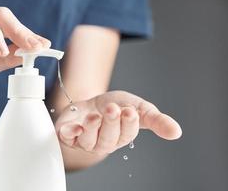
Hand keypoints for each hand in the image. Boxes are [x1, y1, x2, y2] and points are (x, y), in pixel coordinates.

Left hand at [55, 91, 181, 153]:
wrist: (93, 101)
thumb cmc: (116, 106)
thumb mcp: (139, 108)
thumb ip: (156, 120)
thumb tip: (176, 132)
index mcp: (122, 136)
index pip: (126, 134)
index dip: (128, 124)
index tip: (130, 111)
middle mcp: (103, 142)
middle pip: (107, 139)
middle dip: (111, 123)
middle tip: (113, 108)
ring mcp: (85, 139)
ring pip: (88, 140)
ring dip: (91, 128)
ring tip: (94, 115)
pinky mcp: (68, 134)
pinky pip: (67, 138)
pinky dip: (69, 133)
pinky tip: (74, 126)